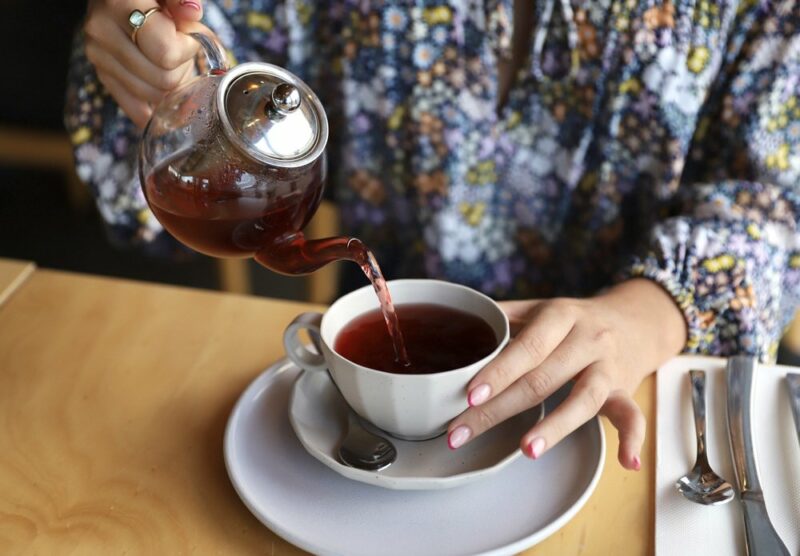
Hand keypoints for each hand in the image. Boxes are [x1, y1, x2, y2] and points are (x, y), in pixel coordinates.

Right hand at [83, 0, 208, 126]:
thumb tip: (191, 13)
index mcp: (119, 2)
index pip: (166, 53)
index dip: (188, 49)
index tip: (189, 35)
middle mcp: (101, 29)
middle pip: (162, 80)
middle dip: (182, 67)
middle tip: (181, 49)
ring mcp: (97, 53)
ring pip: (153, 95)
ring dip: (171, 83)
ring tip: (169, 60)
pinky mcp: (100, 71)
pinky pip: (132, 106)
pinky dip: (152, 110)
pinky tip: (164, 107)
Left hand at [446, 279, 686, 469]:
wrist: (635, 319)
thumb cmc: (575, 319)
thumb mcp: (541, 308)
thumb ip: (502, 316)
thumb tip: (457, 322)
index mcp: (560, 316)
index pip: (527, 347)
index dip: (498, 372)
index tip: (470, 395)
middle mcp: (587, 339)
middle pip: (542, 379)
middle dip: (499, 409)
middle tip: (463, 432)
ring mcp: (608, 366)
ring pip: (583, 399)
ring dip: (555, 427)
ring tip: (526, 449)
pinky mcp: (626, 389)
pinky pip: (633, 414)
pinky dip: (633, 439)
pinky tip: (625, 462)